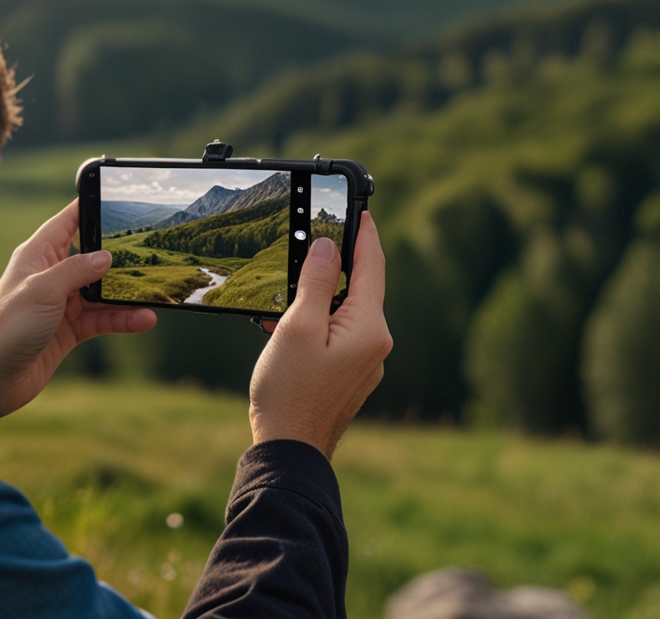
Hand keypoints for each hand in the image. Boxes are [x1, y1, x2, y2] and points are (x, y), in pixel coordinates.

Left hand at [0, 200, 155, 453]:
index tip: (117, 198)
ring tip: (154, 293)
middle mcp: (51, 275)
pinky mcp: (69, 329)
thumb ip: (77, 270)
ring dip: (127, 294)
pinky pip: (102, 319)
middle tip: (151, 249)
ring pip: (102, 291)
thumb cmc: (6, 328)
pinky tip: (144, 319)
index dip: (91, 208)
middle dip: (119, 255)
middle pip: (92, 256)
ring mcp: (62, 303)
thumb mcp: (43, 290)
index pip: (68, 221)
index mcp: (37, 255)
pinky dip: (122, 319)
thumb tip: (107, 256)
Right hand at [249, 212, 391, 459]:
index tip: (362, 210)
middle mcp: (375, 343)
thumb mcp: (297, 326)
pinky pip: (336, 335)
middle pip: (359, 288)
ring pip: (344, 312)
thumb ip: (315, 281)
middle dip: (333, 266)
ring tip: (284, 295)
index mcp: (369, 327)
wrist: (290, 451)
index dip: (365, 234)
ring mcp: (364, 362)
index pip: (372, 266)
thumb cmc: (289, 391)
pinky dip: (314, 322)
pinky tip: (285, 326)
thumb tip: (328, 247)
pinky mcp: (349, 376)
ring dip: (316, 298)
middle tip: (312, 242)